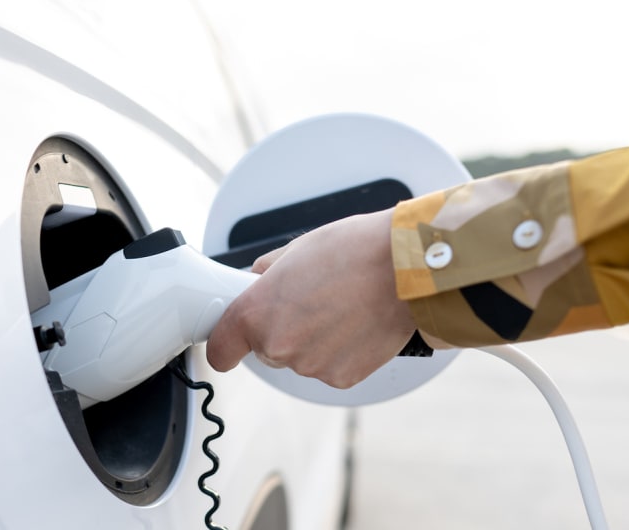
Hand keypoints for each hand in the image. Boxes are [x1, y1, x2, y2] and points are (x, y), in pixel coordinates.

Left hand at [207, 208, 423, 388]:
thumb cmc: (356, 251)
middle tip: (310, 300)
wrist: (407, 269)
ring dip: (314, 339)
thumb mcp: (297, 249)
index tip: (230, 340)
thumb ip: (268, 273)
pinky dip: (340, 351)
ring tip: (341, 307)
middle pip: (266, 348)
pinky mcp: (342, 378)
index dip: (225, 343)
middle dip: (282, 328)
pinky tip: (356, 323)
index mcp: (257, 313)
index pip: (220, 349)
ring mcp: (311, 366)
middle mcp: (278, 346)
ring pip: (301, 357)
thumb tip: (259, 280)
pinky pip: (330, 366)